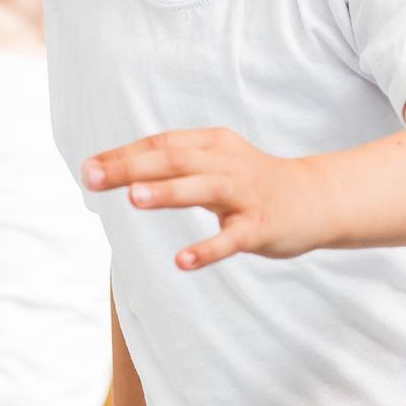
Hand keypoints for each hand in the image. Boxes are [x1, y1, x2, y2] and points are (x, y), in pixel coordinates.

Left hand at [83, 128, 326, 270]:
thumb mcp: (216, 165)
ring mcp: (245, 196)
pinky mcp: (260, 227)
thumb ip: (175, 167)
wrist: (317, 199)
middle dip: (131, 168)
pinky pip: (231, 239)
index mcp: (213, 145)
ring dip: (167, 193)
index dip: (124, 154)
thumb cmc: (255, 183)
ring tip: (133, 199)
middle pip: (174, 160)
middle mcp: (227, 164)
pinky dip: (207, 249)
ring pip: (202, 190)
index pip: (162, 145)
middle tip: (93, 177)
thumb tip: (116, 174)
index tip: (88, 167)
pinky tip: (182, 261)